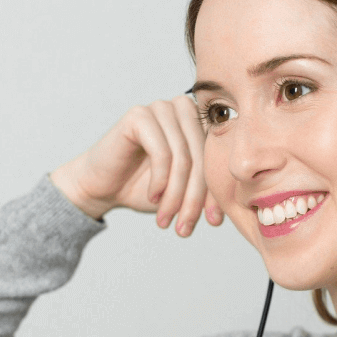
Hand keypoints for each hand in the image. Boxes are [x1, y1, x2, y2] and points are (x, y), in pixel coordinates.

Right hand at [50, 95, 223, 235]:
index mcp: (199, 122)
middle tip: (184, 227)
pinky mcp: (138, 116)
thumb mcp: (184, 191)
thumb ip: (208, 189)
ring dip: (176, 194)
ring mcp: (159, 109)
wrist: (101, 187)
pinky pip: (161, 152)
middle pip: (202, 157)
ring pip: (183, 157)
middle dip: (195, 198)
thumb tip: (235, 201)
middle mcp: (182, 109)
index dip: (216, 192)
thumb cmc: (144, 187)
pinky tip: (153, 197)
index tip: (213, 222)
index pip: (217, 158)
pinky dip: (160, 180)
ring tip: (166, 219)